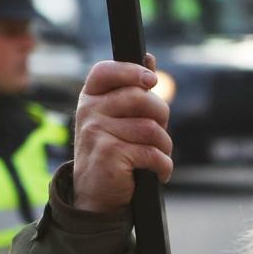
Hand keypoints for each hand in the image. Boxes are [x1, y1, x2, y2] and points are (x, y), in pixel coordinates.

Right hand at [72, 58, 173, 214]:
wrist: (94, 195)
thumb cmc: (112, 151)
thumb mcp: (116, 118)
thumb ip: (131, 89)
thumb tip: (149, 57)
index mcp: (90, 98)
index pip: (106, 71)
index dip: (132, 71)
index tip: (150, 81)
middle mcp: (88, 111)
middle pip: (140, 98)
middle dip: (161, 116)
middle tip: (159, 132)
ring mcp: (96, 132)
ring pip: (151, 128)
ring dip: (164, 146)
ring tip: (159, 156)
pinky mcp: (109, 153)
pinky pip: (152, 152)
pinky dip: (163, 165)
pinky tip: (159, 172)